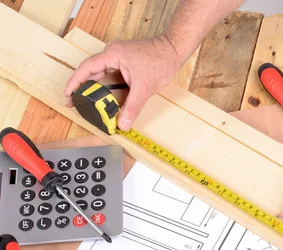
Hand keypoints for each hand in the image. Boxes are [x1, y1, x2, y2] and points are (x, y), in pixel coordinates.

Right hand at [64, 35, 181, 130]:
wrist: (173, 50)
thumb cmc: (161, 62)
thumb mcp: (145, 88)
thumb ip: (132, 107)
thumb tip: (122, 124)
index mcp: (112, 54)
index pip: (86, 68)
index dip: (75, 82)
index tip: (68, 95)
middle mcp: (111, 53)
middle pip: (90, 70)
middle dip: (81, 87)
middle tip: (74, 103)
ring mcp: (117, 56)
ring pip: (99, 72)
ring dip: (92, 86)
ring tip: (84, 101)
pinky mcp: (123, 61)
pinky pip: (108, 73)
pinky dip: (104, 84)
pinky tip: (102, 96)